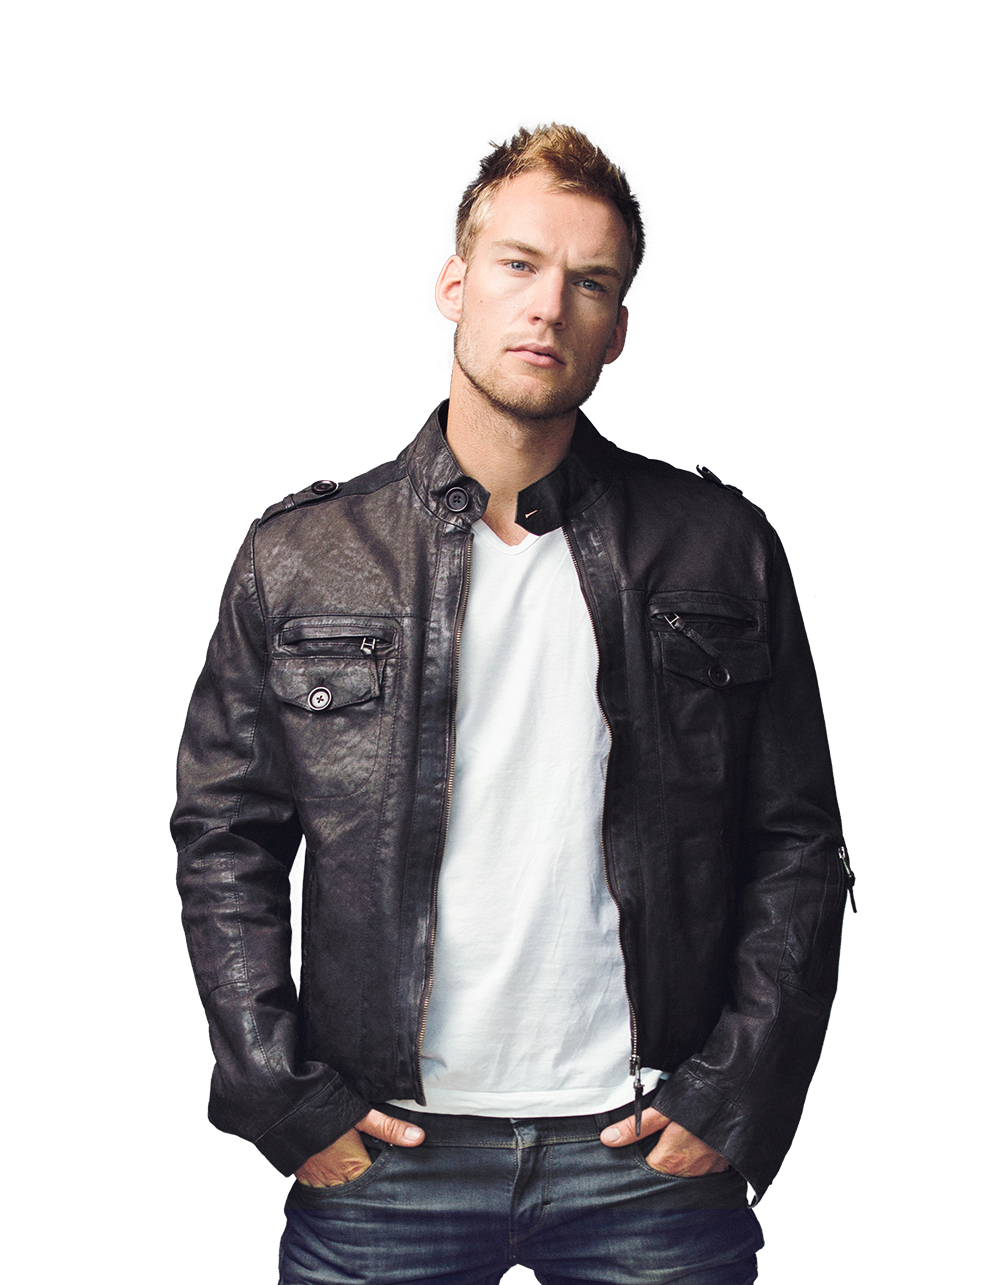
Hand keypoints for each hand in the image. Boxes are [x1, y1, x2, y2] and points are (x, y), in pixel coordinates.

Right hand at [294, 1108, 424, 1187]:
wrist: (284, 1108)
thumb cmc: (323, 1109)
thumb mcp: (361, 1115)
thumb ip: (388, 1128)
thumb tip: (418, 1137)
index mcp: (351, 1166)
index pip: (374, 1183)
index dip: (382, 1176)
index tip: (388, 1170)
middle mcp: (333, 1178)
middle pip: (356, 1188)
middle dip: (363, 1181)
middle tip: (370, 1166)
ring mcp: (314, 1179)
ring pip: (336, 1189)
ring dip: (344, 1181)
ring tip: (350, 1167)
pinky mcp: (301, 1174)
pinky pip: (318, 1184)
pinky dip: (326, 1178)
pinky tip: (330, 1164)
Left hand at [599, 1106, 729, 1176]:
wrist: (737, 1095)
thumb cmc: (700, 1100)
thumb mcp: (662, 1110)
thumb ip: (636, 1127)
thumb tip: (609, 1139)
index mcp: (671, 1161)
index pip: (647, 1171)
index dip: (641, 1156)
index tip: (641, 1144)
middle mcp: (691, 1172)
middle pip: (666, 1172)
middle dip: (660, 1158)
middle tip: (662, 1137)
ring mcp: (710, 1170)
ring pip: (686, 1172)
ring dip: (681, 1160)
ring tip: (680, 1139)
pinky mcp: (724, 1164)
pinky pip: (706, 1169)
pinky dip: (699, 1159)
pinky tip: (698, 1143)